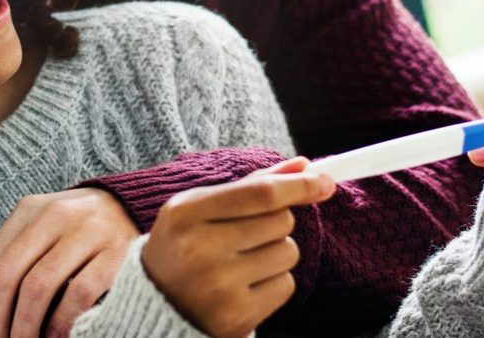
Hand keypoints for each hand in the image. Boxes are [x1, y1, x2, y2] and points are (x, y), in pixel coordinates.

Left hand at [0, 188, 139, 337]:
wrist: (133, 208)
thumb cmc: (73, 227)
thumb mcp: (34, 228)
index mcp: (29, 211)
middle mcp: (55, 216)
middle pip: (6, 277)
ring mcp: (88, 232)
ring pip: (39, 288)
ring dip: (23, 328)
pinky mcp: (117, 252)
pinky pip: (79, 294)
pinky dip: (61, 323)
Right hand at [141, 158, 334, 337]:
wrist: (158, 302)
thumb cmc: (185, 244)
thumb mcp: (202, 206)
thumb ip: (251, 184)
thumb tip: (303, 165)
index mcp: (185, 214)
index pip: (260, 193)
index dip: (298, 185)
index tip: (325, 182)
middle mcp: (199, 250)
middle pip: (280, 221)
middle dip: (276, 222)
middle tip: (248, 233)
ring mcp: (218, 287)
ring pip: (288, 253)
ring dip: (276, 252)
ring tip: (243, 259)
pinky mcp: (237, 317)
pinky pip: (286, 286)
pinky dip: (274, 281)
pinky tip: (246, 284)